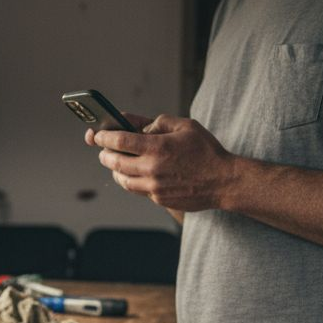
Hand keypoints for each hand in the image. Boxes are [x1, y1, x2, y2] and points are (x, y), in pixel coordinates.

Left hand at [87, 114, 239, 211]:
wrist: (224, 182)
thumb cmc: (207, 151)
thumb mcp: (185, 126)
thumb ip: (157, 122)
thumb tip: (135, 123)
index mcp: (157, 147)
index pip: (119, 141)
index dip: (103, 137)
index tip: (97, 135)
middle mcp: (152, 169)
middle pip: (114, 163)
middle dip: (104, 154)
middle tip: (104, 150)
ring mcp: (154, 187)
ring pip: (122, 180)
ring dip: (115, 170)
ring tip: (117, 162)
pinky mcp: (158, 200)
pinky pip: (137, 190)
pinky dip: (131, 181)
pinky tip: (134, 174)